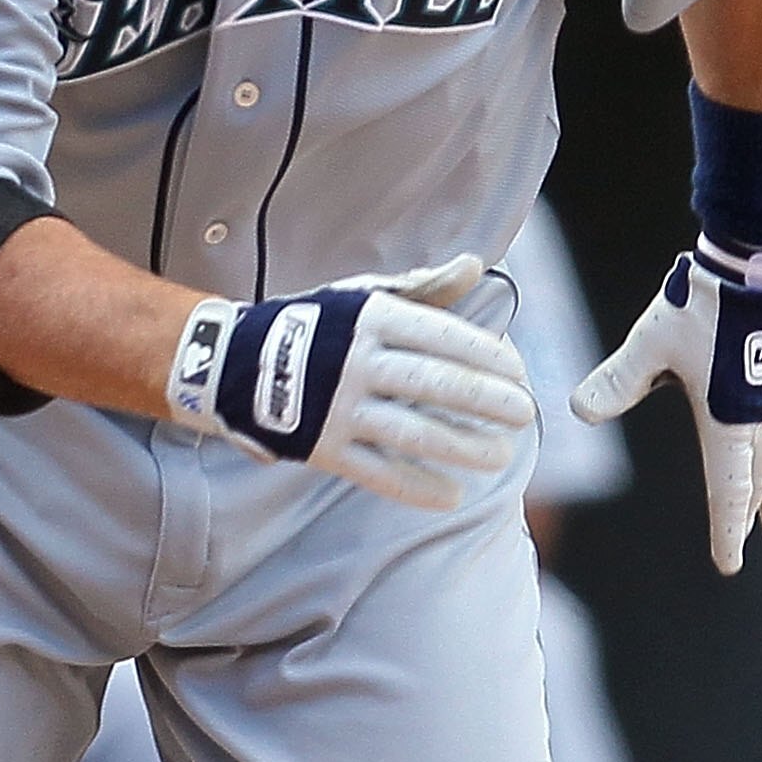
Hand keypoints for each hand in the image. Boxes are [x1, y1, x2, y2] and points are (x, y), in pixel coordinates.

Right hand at [167, 253, 535, 512]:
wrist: (236, 362)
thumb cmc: (320, 325)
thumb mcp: (366, 296)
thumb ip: (424, 287)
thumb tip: (474, 267)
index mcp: (371, 319)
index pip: (439, 336)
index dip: (484, 355)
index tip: (518, 371)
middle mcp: (356, 361)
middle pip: (431, 382)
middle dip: (484, 400)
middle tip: (525, 413)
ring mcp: (339, 407)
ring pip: (411, 431)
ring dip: (461, 446)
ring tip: (501, 455)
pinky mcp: (325, 446)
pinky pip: (378, 471)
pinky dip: (416, 486)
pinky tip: (452, 495)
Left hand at [572, 242, 761, 576]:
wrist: (759, 264)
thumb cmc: (702, 306)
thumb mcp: (650, 345)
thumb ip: (618, 381)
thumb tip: (576, 409)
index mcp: (729, 422)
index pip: (729, 491)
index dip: (727, 530)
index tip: (729, 562)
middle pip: (760, 478)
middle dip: (751, 511)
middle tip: (748, 536)